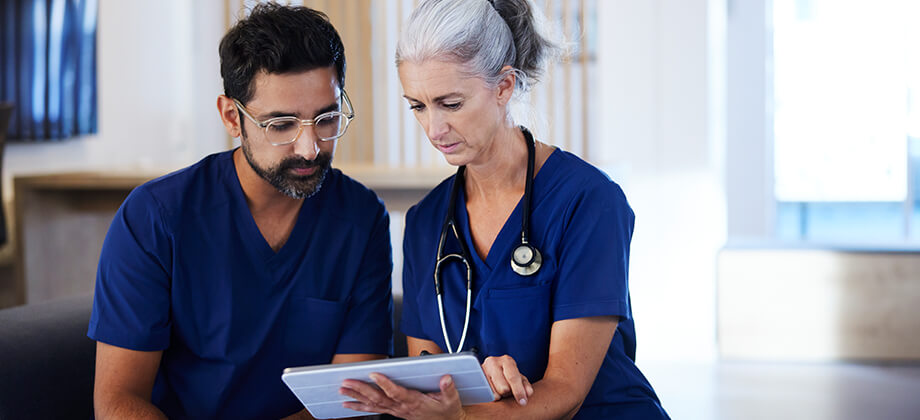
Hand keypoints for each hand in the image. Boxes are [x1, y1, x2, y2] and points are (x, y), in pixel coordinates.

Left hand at [340, 373, 465, 419]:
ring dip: (356, 397)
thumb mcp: (452, 400)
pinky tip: (348, 403)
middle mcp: (402, 408)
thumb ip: (448, 389)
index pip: (396, 392)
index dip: (385, 384)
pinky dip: (359, 406)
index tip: (374, 374)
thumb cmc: (447, 411)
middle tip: (347, 382)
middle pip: (378, 398)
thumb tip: (446, 378)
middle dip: (361, 390)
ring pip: (373, 404)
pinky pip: (374, 409)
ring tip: (342, 391)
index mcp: (414, 402)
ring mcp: (396, 411)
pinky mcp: (394, 412)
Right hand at [481, 355, 533, 405]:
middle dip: (508, 392)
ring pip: (494, 393)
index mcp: (507, 360)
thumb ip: (525, 385)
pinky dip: (492, 395)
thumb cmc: (508, 375)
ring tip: (500, 389)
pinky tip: (493, 390)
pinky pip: (486, 395)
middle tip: (507, 389)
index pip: (513, 378)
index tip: (522, 402)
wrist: (492, 370)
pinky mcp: (475, 378)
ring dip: (499, 394)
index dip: (519, 391)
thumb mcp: (519, 379)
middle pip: (504, 388)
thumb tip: (528, 393)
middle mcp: (493, 362)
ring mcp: (482, 369)